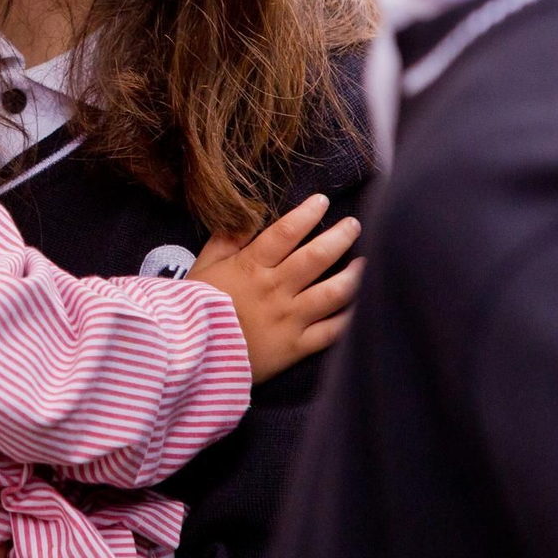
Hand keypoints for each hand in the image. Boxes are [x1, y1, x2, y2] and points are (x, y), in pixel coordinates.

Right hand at [189, 193, 363, 381]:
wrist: (191, 356)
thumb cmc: (194, 309)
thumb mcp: (202, 267)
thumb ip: (224, 240)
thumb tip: (245, 215)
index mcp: (250, 267)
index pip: (285, 232)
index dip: (307, 214)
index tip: (322, 201)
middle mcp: (275, 289)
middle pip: (316, 257)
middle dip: (340, 237)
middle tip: (354, 225)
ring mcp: (289, 318)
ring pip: (333, 292)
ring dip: (354, 275)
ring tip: (367, 262)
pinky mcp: (296, 346)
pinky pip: (331, 331)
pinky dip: (350, 317)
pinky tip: (363, 304)